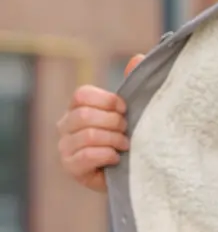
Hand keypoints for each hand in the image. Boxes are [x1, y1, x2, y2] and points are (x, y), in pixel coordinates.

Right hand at [56, 55, 143, 192]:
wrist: (128, 172)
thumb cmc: (126, 138)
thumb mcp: (131, 111)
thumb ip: (132, 85)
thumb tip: (137, 58)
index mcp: (77, 107)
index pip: (82, 95)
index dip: (107, 100)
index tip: (125, 109)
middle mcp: (66, 125)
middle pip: (85, 114)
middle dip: (113, 122)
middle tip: (127, 130)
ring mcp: (65, 147)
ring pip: (87, 135)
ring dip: (112, 140)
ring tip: (124, 145)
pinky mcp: (71, 167)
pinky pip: (86, 155)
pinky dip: (106, 155)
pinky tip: (116, 158)